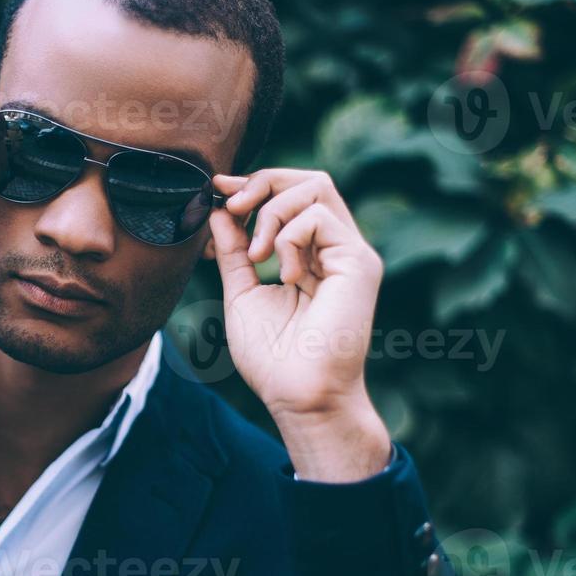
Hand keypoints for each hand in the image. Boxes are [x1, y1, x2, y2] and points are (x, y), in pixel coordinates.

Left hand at [208, 169, 390, 480]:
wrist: (298, 395)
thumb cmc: (272, 357)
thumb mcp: (241, 292)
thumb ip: (233, 250)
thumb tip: (218, 210)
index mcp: (311, 255)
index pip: (292, 195)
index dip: (254, 184)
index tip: (216, 190)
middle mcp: (335, 248)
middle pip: (309, 179)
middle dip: (263, 182)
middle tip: (232, 207)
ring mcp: (350, 253)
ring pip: (316, 187)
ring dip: (272, 212)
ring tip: (257, 256)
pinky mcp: (359, 262)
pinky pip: (320, 217)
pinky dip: (289, 238)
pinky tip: (286, 275)